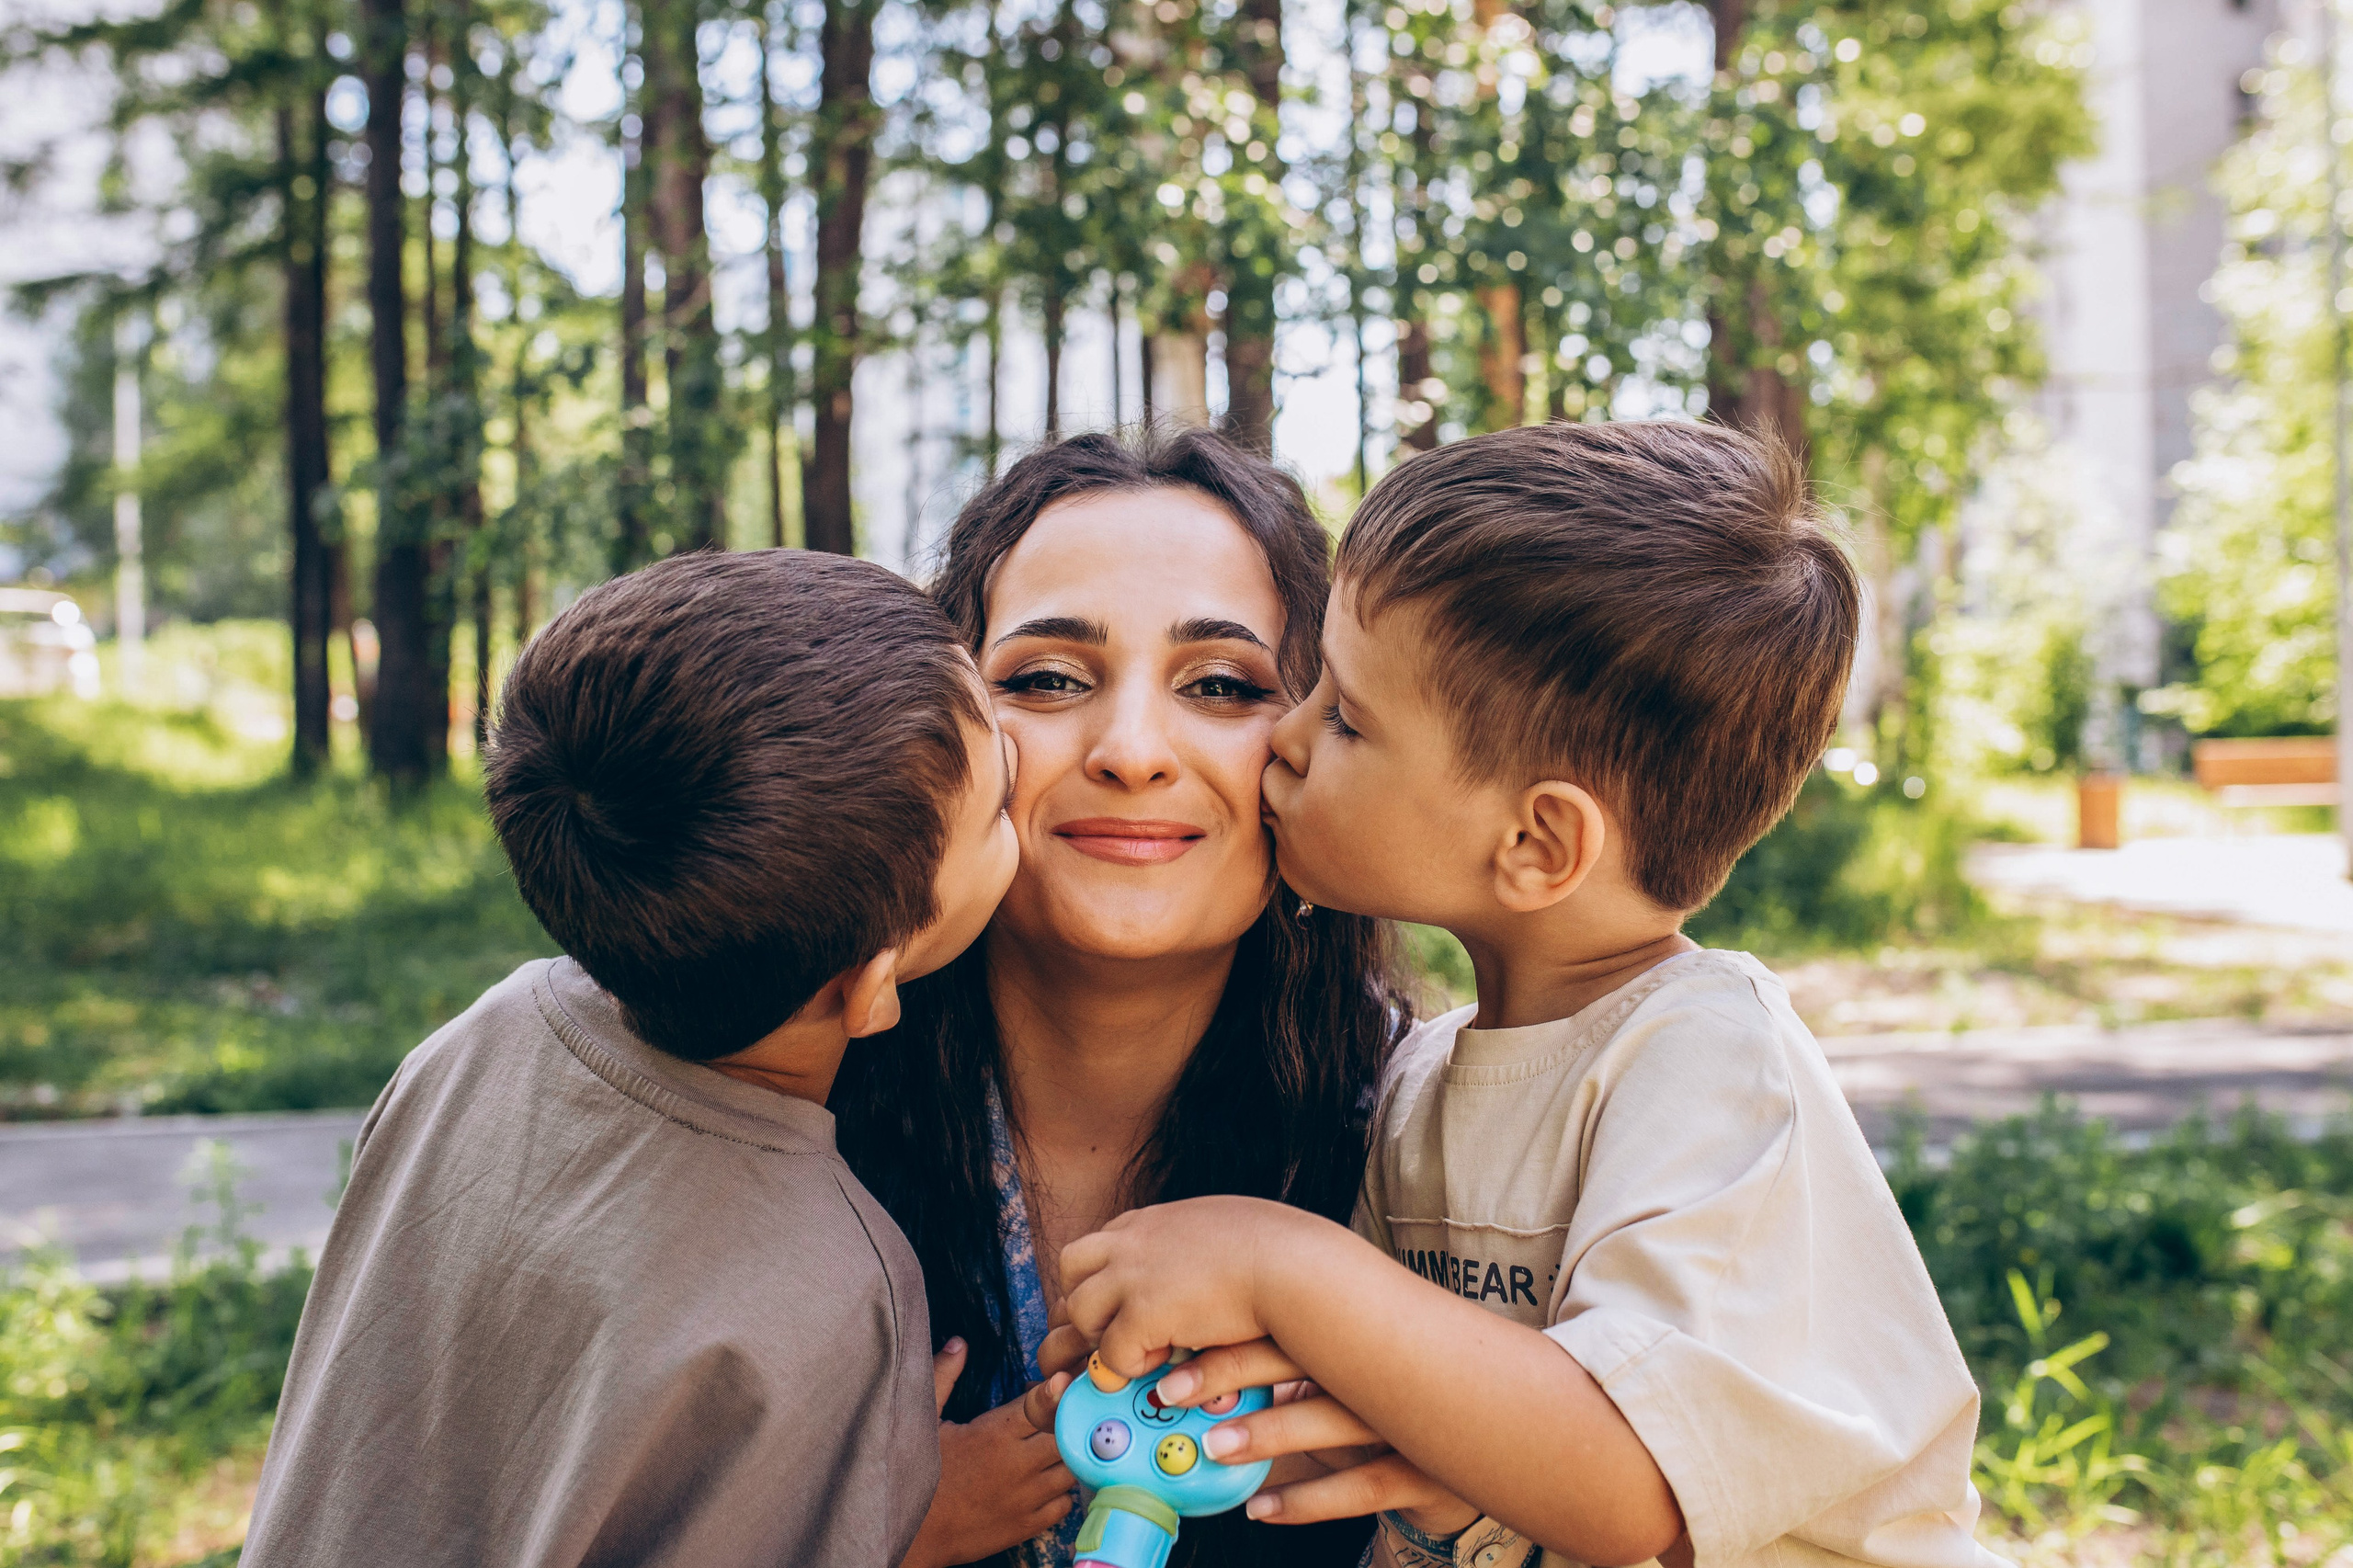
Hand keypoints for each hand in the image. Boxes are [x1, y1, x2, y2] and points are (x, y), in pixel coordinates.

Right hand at [903, 1343, 1074, 1567]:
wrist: (911, 1536)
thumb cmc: (913, 1476)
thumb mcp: (922, 1420)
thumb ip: (942, 1377)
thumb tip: (959, 1343)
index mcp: (994, 1434)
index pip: (1044, 1402)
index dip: (1055, 1390)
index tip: (1059, 1382)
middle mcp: (1018, 1465)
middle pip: (1068, 1433)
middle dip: (1067, 1419)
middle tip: (1055, 1414)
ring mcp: (1027, 1499)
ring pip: (1073, 1468)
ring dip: (1070, 1453)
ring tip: (1055, 1445)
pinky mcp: (1028, 1526)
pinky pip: (1065, 1505)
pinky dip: (1062, 1490)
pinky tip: (1047, 1480)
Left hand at [1059, 1196, 1317, 1376]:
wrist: (1292, 1264)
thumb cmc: (1278, 1248)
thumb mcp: (1226, 1224)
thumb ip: (1198, 1237)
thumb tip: (1209, 1244)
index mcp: (1154, 1220)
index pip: (1101, 1243)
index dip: (1108, 1276)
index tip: (1127, 1300)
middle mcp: (1133, 1240)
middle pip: (1071, 1266)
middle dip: (1085, 1299)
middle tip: (1114, 1328)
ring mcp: (1132, 1275)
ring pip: (1080, 1309)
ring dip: (1103, 1334)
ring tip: (1140, 1349)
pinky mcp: (1142, 1314)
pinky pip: (1112, 1351)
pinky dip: (1131, 1365)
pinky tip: (1164, 1363)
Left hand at [1158, 1339, 1474, 1531]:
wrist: (1480, 1450)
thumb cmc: (1381, 1416)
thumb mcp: (1334, 1389)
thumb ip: (1280, 1384)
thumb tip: (1191, 1394)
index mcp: (1356, 1337)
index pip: (1286, 1322)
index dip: (1228, 1339)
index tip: (1173, 1361)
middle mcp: (1385, 1368)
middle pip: (1306, 1358)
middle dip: (1235, 1372)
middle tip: (1175, 1394)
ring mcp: (1412, 1419)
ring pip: (1337, 1419)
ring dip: (1269, 1434)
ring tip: (1214, 1447)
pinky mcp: (1429, 1471)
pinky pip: (1366, 1486)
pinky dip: (1309, 1500)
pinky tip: (1261, 1511)